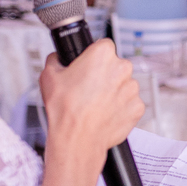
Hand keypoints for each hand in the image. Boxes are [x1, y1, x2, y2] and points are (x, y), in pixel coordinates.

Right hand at [39, 39, 143, 172]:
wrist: (77, 139)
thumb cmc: (65, 109)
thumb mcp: (49, 76)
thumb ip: (56, 60)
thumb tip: (57, 58)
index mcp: (103, 54)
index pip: (103, 46)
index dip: (94, 56)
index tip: (88, 66)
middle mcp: (122, 68)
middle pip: (115, 66)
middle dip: (104, 75)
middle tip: (88, 88)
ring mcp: (132, 88)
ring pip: (123, 85)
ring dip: (113, 92)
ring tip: (95, 104)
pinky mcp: (137, 107)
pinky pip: (129, 103)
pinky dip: (120, 107)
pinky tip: (105, 113)